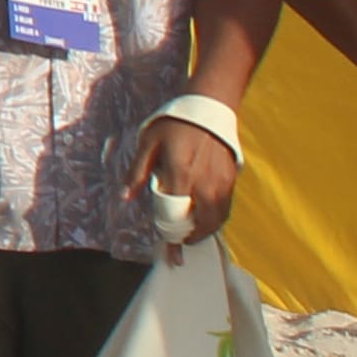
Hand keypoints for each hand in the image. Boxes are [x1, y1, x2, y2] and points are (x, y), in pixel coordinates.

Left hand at [136, 115, 240, 255]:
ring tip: (192, 235)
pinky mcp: (231, 179)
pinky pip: (226, 207)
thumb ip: (137, 172)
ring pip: (217, 219)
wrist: (208, 108)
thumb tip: (125, 197)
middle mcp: (204, 182)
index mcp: (180, 173)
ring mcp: (221, 182)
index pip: (174, 214)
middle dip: (190, 237)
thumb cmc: (174, 125)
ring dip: (205, 231)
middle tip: (180, 243)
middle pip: (201, 223)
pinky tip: (205, 219)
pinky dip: (216, 219)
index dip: (170, 233)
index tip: (169, 248)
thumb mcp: (148, 143)